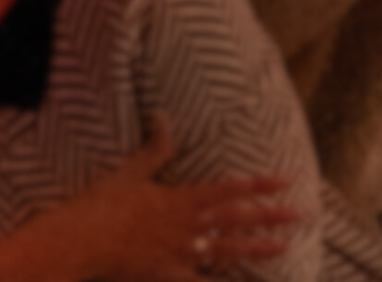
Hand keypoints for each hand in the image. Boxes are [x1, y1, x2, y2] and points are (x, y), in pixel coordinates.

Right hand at [13, 128, 302, 281]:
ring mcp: (180, 252)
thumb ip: (154, 147)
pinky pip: (201, 281)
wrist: (79, 240)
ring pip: (227, 249)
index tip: (286, 181)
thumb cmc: (102, 204)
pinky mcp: (168, 273)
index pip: (230, 188)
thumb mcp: (131, 171)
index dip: (260, 184)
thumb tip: (163, 116)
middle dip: (271, 215)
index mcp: (182, 197)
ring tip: (285, 246)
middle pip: (237, 218)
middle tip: (301, 213)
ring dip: (257, 247)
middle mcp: (188, 224)